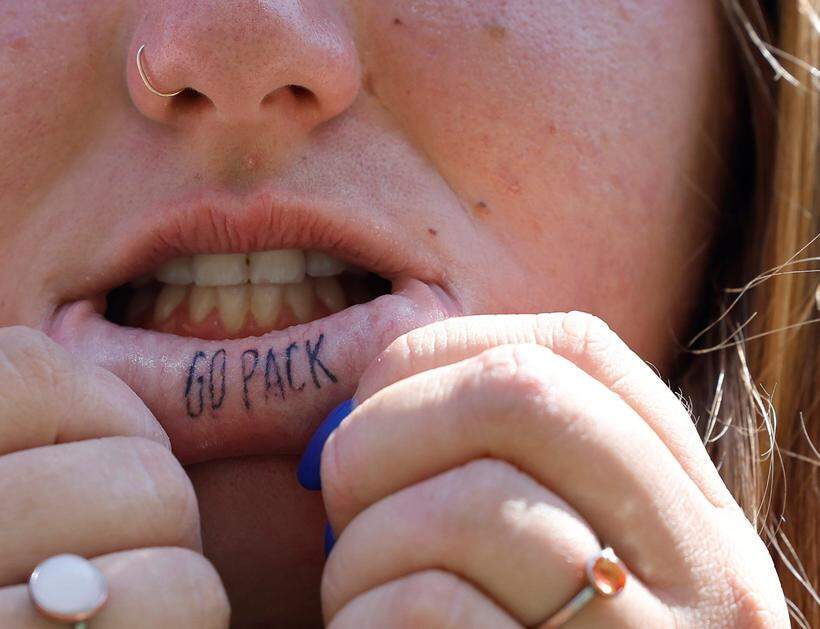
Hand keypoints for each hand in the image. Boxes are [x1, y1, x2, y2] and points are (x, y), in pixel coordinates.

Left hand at [317, 312, 786, 626]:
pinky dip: (368, 621)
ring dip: (363, 548)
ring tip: (355, 603)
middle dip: (386, 432)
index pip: (576, 352)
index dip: (443, 351)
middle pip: (523, 396)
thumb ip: (497, 483)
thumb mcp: (552, 576)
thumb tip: (367, 394)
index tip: (370, 403)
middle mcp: (709, 576)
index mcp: (690, 518)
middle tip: (337, 502)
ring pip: (473, 506)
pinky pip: (436, 611)